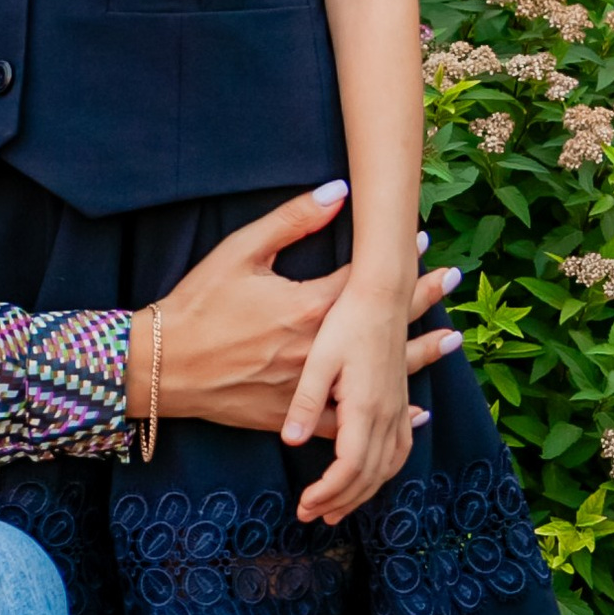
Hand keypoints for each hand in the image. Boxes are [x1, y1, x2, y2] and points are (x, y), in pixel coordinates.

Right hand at [136, 186, 459, 435]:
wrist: (161, 366)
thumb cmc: (197, 304)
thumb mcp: (240, 252)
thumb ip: (293, 221)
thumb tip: (337, 191)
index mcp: (309, 307)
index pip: (366, 278)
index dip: (396, 256)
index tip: (421, 238)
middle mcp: (320, 351)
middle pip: (382, 325)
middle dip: (420, 300)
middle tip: (451, 279)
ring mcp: (310, 390)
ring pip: (376, 377)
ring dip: (416, 355)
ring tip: (451, 340)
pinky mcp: (293, 417)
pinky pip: (350, 423)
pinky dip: (383, 416)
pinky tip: (412, 412)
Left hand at [283, 284, 420, 526]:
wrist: (383, 294)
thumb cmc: (346, 321)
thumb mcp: (319, 359)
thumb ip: (306, 402)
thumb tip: (290, 441)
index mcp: (365, 407)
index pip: (350, 468)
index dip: (328, 493)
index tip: (305, 505)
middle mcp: (387, 414)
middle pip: (369, 475)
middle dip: (341, 501)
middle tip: (312, 516)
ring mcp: (398, 408)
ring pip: (388, 465)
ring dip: (364, 491)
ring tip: (338, 507)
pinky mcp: (401, 399)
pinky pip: (401, 448)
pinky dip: (387, 469)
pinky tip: (377, 473)